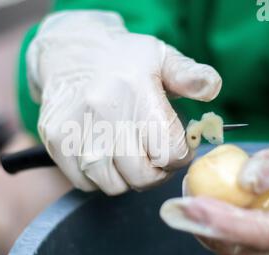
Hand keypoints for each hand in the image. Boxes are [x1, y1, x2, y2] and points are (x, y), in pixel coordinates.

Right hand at [27, 10, 221, 194]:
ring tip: (128, 153)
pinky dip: (100, 177)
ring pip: (113, 185)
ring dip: (126, 177)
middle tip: (154, 154)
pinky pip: (85, 183)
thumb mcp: (161, 57)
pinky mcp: (56, 142)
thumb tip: (212, 89)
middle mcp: (103, 114)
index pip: (170, 153)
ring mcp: (76, 130)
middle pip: (142, 176)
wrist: (70, 53)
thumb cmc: (123, 60)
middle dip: (156, 171)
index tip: (176, 145)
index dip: (180, 154)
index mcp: (137, 93)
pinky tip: (104, 153)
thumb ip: (190, 75)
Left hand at [161, 127, 268, 254]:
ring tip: (190, 201)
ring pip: (240, 253)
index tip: (189, 206)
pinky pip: (246, 248)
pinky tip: (213, 208)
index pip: (265, 232)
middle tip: (177, 203)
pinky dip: (222, 230)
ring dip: (209, 229)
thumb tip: (244, 179)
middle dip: (204, 228)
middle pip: (243, 251)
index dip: (223, 222)